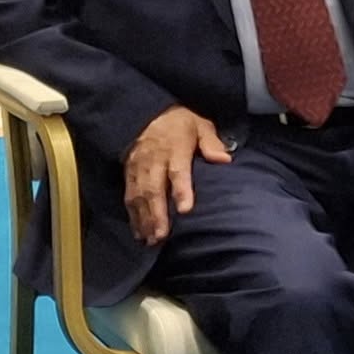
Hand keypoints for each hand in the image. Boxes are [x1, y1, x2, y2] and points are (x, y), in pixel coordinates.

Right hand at [123, 107, 231, 245]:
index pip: (178, 171)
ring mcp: (139, 169)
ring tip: (150, 240)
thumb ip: (211, 142)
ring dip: (143, 219)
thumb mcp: (199, 125)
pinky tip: (139, 233)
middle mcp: (154, 161)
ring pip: (139, 196)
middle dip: (156, 214)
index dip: (181, 190)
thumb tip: (224, 159)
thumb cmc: (179, 124)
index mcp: (174, 149)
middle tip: (161, 236)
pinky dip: (133, 216)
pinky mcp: (129, 174)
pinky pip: (129, 196)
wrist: (146, 113)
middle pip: (153, 189)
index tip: (185, 209)